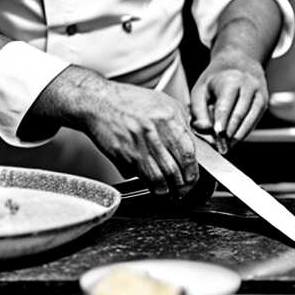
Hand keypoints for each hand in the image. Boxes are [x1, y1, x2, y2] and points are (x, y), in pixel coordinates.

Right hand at [79, 80, 198, 195]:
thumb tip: (189, 143)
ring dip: (166, 189)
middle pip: (174, 168)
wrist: (100, 103)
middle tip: (184, 189)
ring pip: (157, 177)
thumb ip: (179, 122)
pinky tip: (154, 186)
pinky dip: (149, 185)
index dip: (192, 170)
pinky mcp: (123, 156)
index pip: (188, 151)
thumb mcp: (164, 102)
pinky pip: (140, 176)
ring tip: (170, 192)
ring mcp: (137, 146)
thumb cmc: (131, 101)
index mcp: (168, 118)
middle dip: (182, 184)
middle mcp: (154, 133)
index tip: (193, 177)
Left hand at [189, 52, 267, 152]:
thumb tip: (203, 129)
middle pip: (239, 115)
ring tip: (226, 146)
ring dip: (237, 136)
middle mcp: (249, 85)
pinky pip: (255, 120)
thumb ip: (198, 110)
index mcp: (231, 80)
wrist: (240, 62)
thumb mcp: (201, 88)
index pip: (225, 106)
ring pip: (249, 120)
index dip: (220, 123)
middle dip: (228, 134)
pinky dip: (245, 132)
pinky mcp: (264, 101)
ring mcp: (259, 93)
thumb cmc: (217, 78)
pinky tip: (234, 138)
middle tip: (219, 147)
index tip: (216, 137)